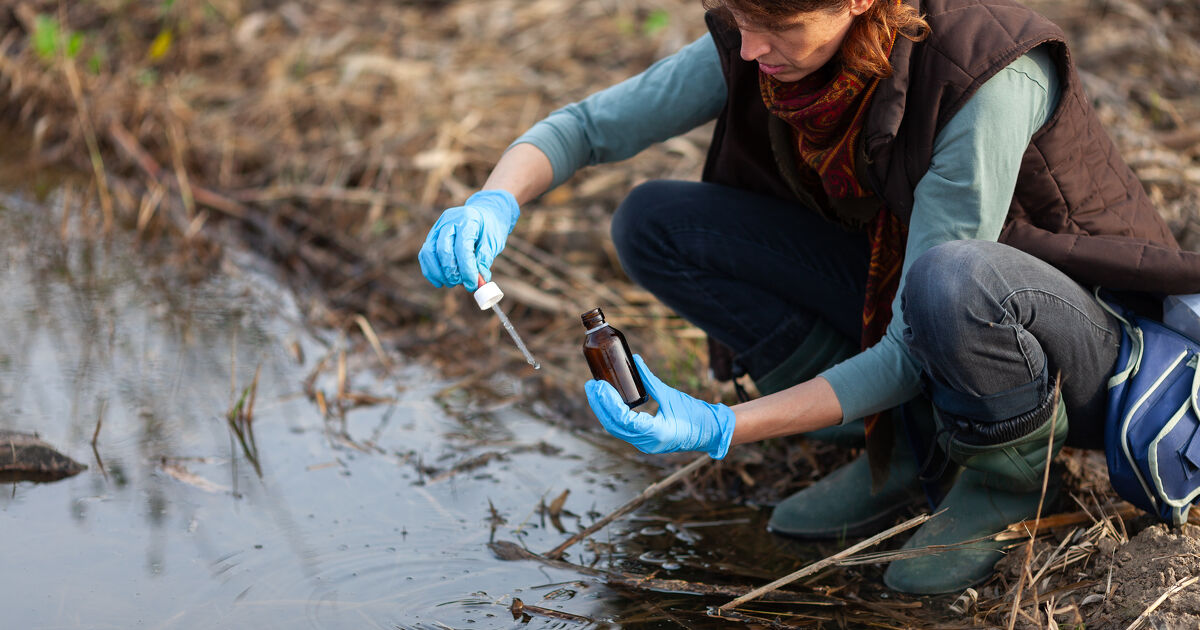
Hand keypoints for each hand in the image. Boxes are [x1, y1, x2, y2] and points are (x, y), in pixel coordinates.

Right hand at [418, 190, 519, 290]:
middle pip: (443, 250)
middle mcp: (448, 221)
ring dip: (439, 273)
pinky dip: (430, 271)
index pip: (462, 248)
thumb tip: (479, 280)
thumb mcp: (493, 242)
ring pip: (429, 253)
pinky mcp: (431, 236)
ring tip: (452, 283)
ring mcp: (437, 228)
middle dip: (452, 272)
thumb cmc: (489, 229)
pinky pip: (425, 255)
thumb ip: (484, 260)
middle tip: (462, 284)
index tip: (473, 284)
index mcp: (467, 219)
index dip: (467, 269)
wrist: (484, 214)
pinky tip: (440, 282)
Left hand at [585, 355, 735, 458]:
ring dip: (604, 411)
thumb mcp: (671, 395)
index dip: (607, 402)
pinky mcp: (646, 442)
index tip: (599, 385)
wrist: (712, 432)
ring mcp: (646, 445)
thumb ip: (649, 379)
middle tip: (591, 385)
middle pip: (614, 426)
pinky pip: (624, 430)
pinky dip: (614, 416)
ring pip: (617, 429)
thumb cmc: (697, 414)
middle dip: (600, 406)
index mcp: (655, 433)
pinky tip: (607, 402)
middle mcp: (647, 443)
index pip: (622, 420)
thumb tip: (634, 359)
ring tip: (596, 392)